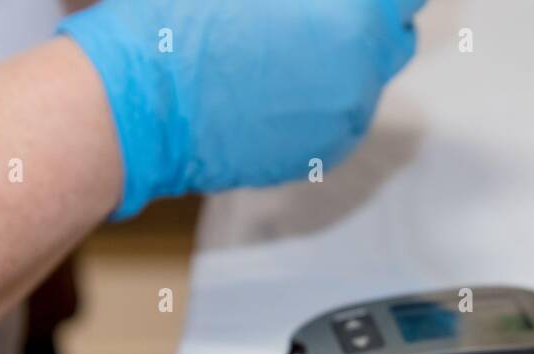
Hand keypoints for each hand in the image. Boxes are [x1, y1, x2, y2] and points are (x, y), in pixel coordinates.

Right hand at [59, 0, 424, 218]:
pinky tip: (271, 86)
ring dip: (342, 65)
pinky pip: (335, 120)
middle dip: (367, 23)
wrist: (141, 102)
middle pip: (392, 41)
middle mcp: (360, 80)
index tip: (356, 1)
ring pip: (364, 86)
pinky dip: (318, 101)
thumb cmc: (183, 24)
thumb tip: (329, 4)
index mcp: (355, 21)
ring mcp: (339, 127)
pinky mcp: (315, 157)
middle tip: (319, 14)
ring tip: (284, 50)